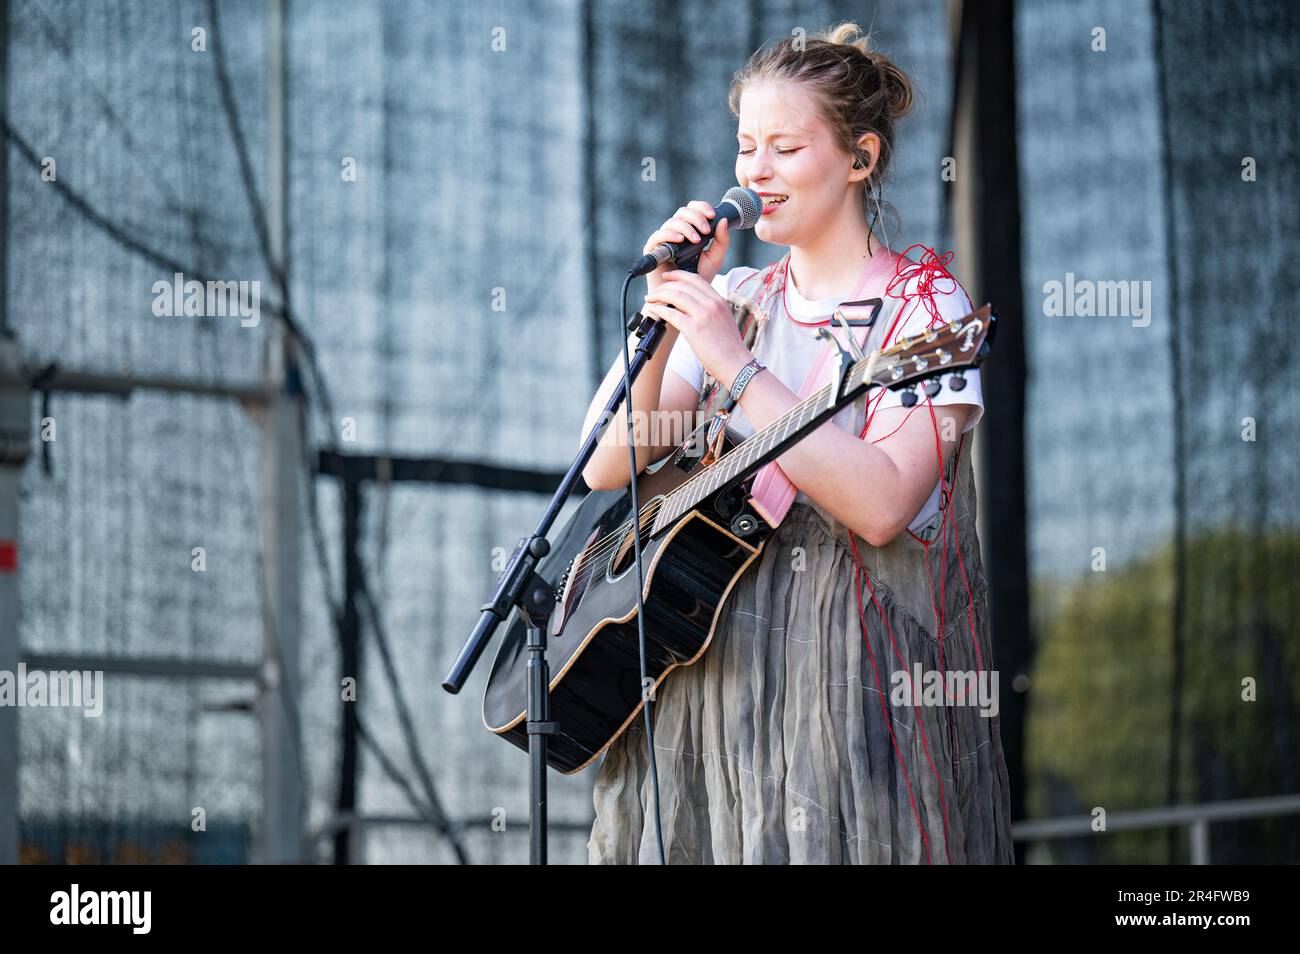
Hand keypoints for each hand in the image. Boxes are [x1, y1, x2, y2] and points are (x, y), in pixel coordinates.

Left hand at [640, 270, 751, 386]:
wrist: (736, 363)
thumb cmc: (729, 347)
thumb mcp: (724, 319)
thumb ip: (710, 309)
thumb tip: (691, 305)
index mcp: (719, 300)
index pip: (696, 279)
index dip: (679, 275)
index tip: (668, 276)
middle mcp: (712, 304)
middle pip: (683, 286)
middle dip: (665, 286)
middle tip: (655, 291)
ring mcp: (703, 315)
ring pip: (676, 296)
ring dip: (659, 295)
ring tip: (650, 298)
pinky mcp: (694, 329)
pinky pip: (672, 314)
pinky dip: (659, 309)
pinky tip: (654, 309)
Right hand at [642, 200, 730, 286]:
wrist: (685, 298)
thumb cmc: (698, 278)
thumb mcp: (715, 258)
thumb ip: (721, 241)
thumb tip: (723, 220)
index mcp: (690, 230)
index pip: (693, 210)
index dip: (701, 208)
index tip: (712, 215)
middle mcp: (675, 232)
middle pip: (682, 212)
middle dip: (696, 217)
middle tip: (706, 229)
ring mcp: (663, 240)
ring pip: (672, 222)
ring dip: (686, 227)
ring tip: (696, 239)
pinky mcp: (652, 249)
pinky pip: (658, 236)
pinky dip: (669, 234)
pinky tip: (680, 239)